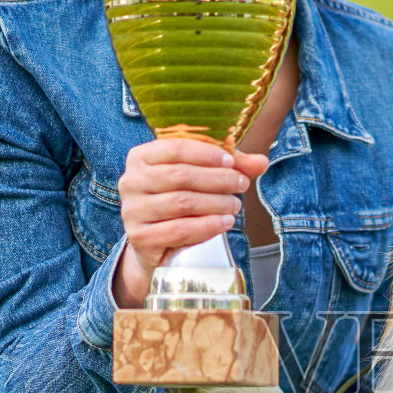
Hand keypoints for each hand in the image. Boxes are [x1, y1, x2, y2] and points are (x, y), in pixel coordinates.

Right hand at [112, 138, 269, 309]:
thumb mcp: (201, 179)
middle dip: (217, 180)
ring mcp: (132, 210)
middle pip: (181, 176)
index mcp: (141, 157)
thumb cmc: (178, 201)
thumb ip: (229, 167)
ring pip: (182, 203)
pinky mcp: (140, 237)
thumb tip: (262, 161)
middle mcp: (130, 180)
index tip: (232, 162)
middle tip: (241, 184)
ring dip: (216, 203)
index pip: (176, 147)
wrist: (154, 244)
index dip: (207, 154)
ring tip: (236, 205)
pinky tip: (225, 222)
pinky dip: (207, 226)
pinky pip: (179, 230)